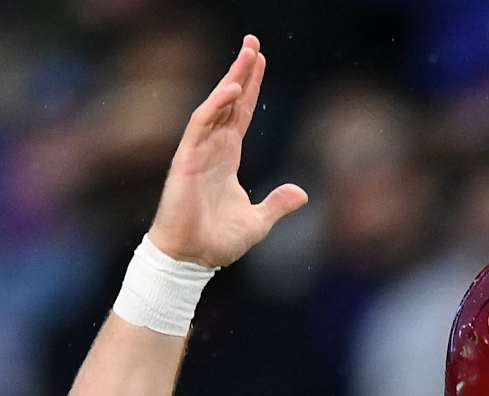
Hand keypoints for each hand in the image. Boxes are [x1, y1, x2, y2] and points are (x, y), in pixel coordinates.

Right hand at [147, 35, 306, 267]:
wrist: (190, 259)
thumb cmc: (217, 242)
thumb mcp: (258, 221)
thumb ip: (277, 204)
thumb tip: (302, 192)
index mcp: (227, 157)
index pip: (241, 114)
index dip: (251, 89)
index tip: (260, 62)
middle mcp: (211, 148)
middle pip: (229, 101)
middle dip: (241, 71)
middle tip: (253, 42)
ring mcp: (197, 151)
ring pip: (215, 105)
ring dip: (231, 79)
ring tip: (247, 53)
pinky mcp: (186, 159)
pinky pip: (200, 124)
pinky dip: (215, 105)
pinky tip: (232, 89)